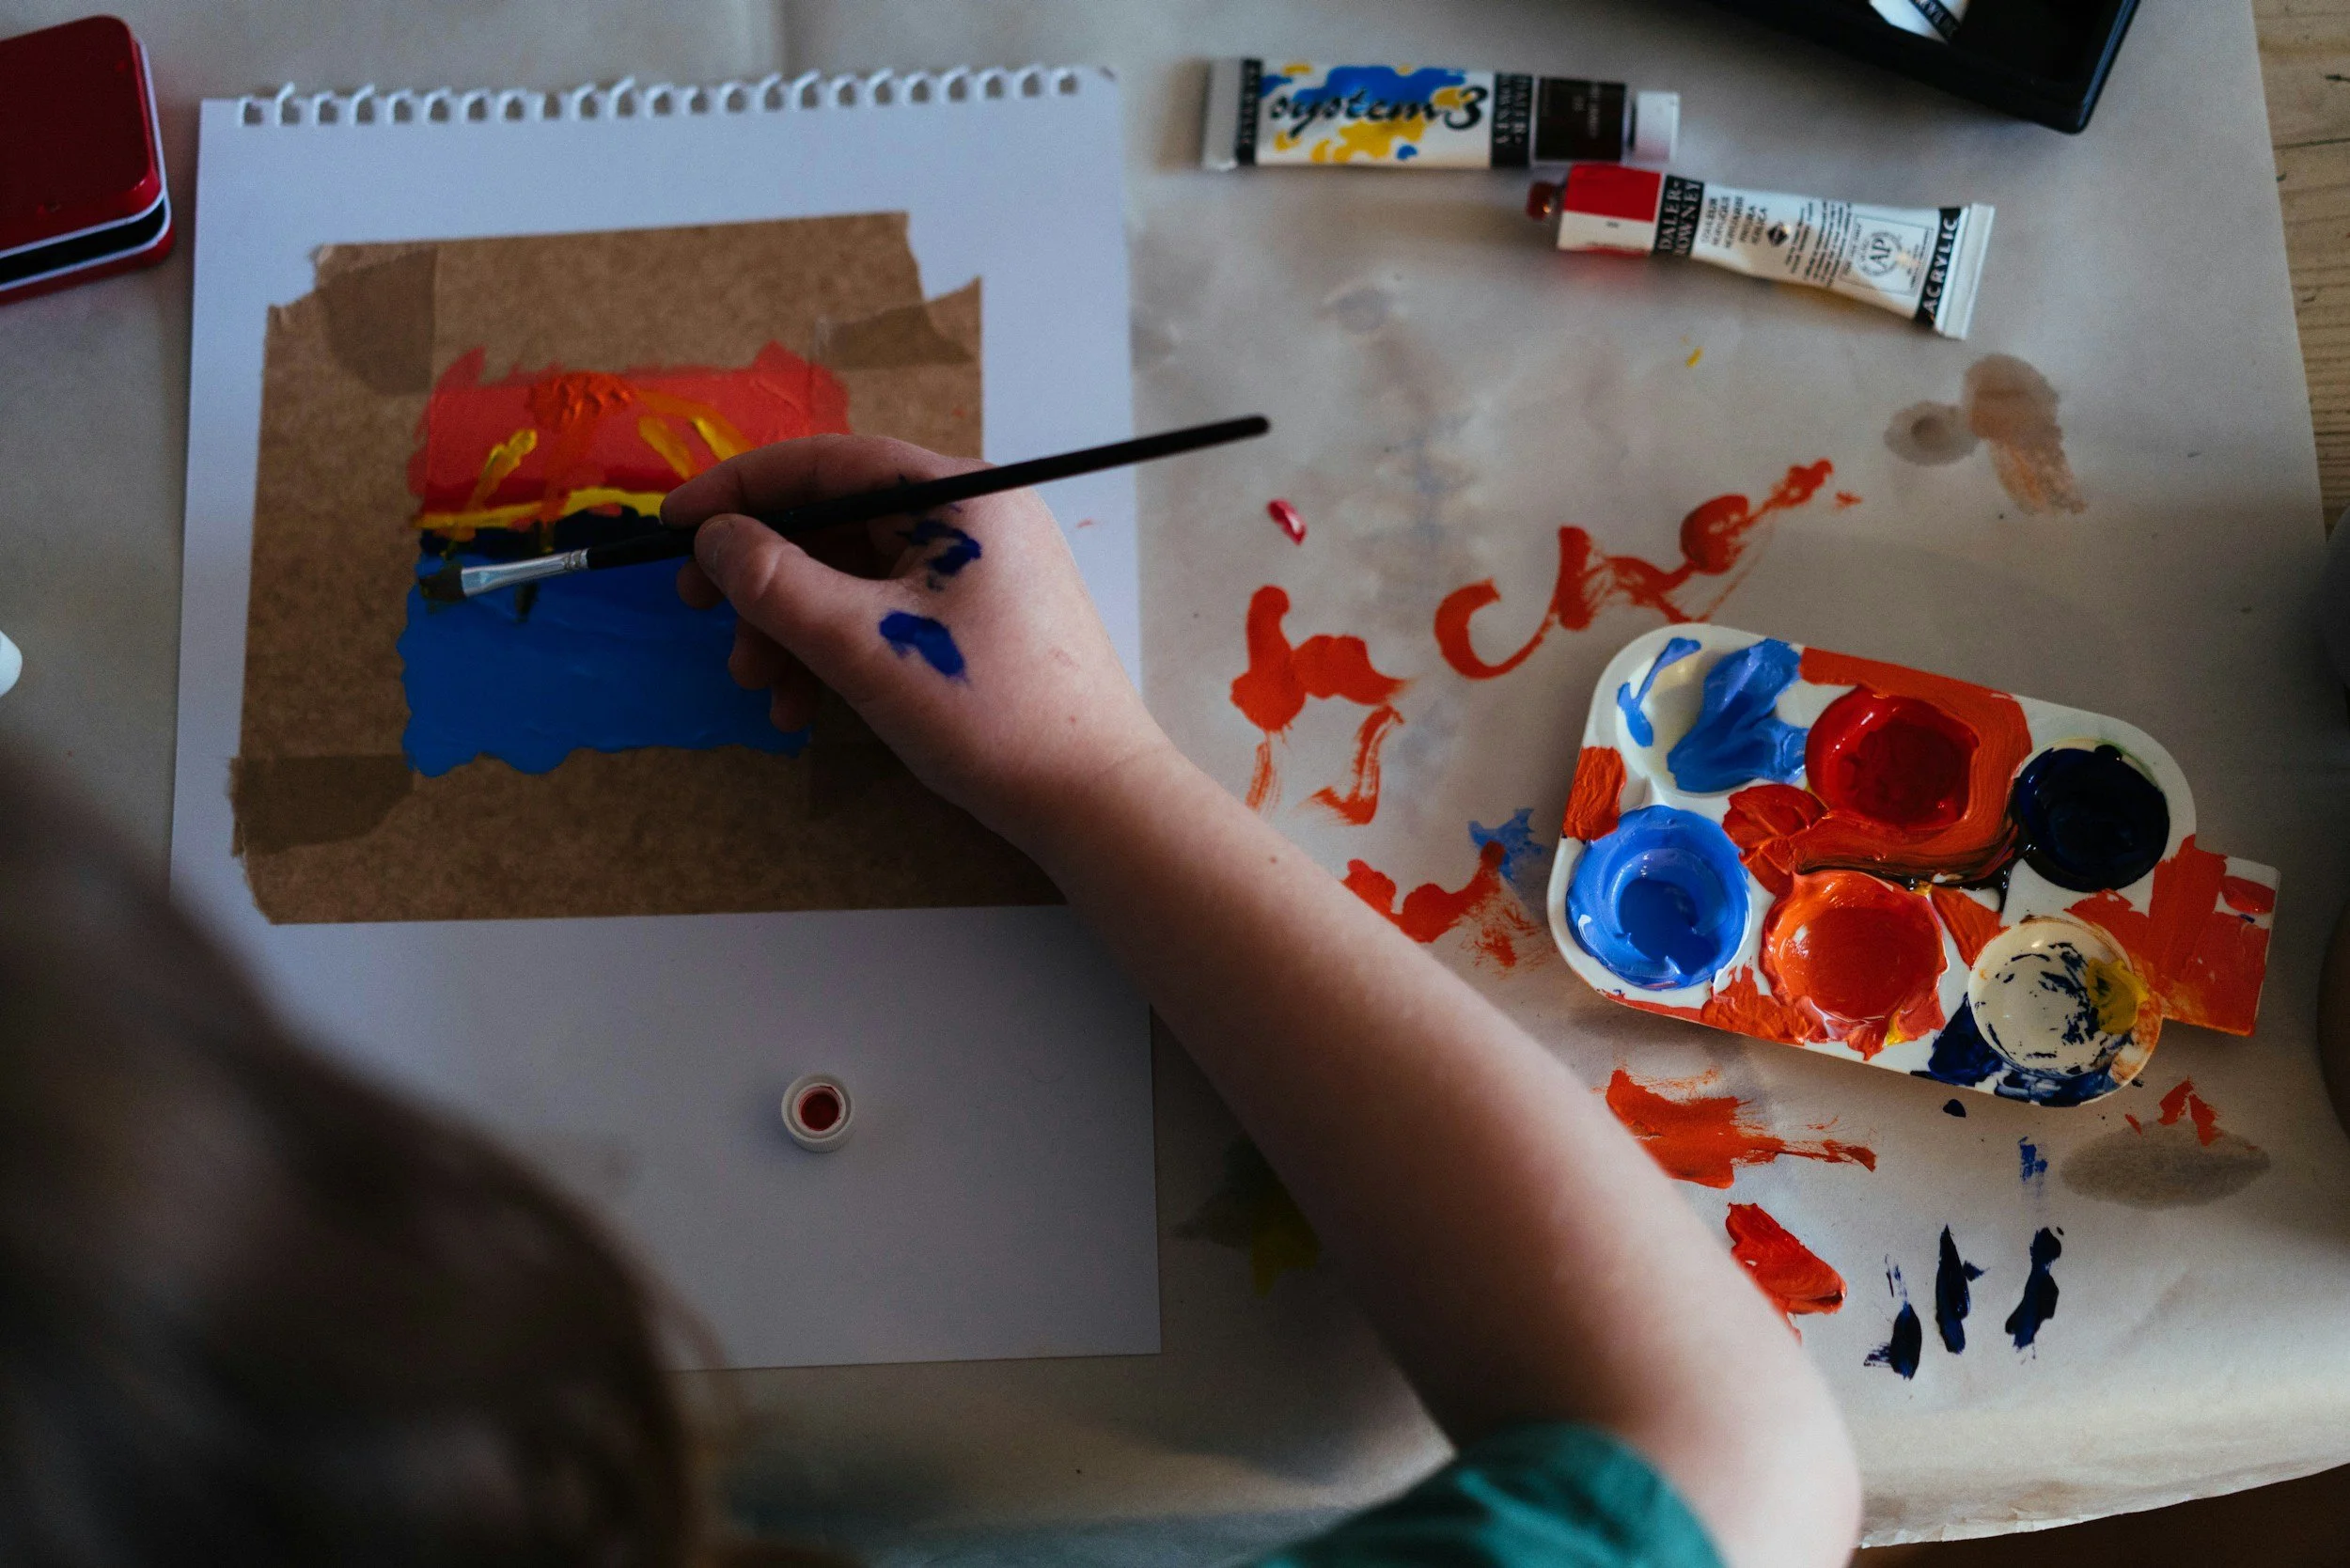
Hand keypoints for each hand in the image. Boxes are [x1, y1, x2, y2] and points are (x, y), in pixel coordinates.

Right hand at [665, 434, 1169, 849]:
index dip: (741, 488)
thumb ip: (776, 583)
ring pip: (856, 574)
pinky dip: (840, 650)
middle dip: (764, 576)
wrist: (1093, 799)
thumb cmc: (986, 713)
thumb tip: (714, 537)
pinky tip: (807, 708)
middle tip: (700, 616)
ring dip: (794, 625)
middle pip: (839, 519)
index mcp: (960, 497)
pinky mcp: (985, 621)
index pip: (829, 461)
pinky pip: (890, 612)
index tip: (674, 525)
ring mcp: (984, 570)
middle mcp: (975, 518)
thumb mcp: (862, 647)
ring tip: (762, 688)